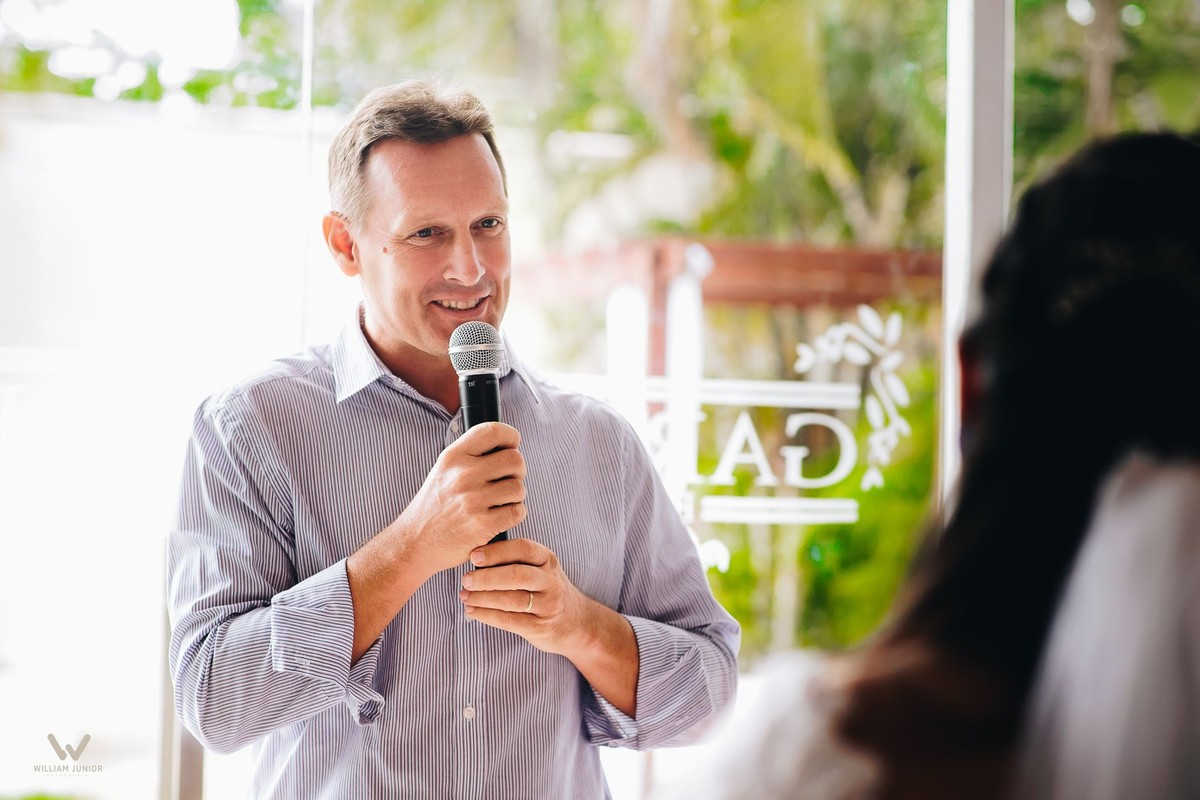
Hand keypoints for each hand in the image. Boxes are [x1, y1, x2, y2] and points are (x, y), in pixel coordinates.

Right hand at [394, 422, 525, 576]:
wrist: (415, 542)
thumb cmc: (435, 506)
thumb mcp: (444, 470)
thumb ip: (471, 455)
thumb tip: (508, 444)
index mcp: (453, 457)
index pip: (493, 431)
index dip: (510, 436)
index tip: (512, 446)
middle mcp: (462, 475)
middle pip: (515, 460)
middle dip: (517, 471)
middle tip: (507, 481)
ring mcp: (472, 500)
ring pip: (518, 487)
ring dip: (516, 496)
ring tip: (501, 501)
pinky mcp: (482, 525)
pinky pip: (517, 511)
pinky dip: (515, 514)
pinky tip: (501, 517)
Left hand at [458, 538, 591, 655]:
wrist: (575, 622)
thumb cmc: (546, 590)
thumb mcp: (540, 569)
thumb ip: (515, 561)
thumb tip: (476, 557)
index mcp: (548, 560)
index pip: (523, 548)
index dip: (497, 551)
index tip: (474, 556)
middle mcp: (551, 581)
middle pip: (516, 575)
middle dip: (487, 577)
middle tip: (466, 579)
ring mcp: (548, 605)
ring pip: (511, 599)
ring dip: (483, 598)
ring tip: (464, 596)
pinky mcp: (540, 627)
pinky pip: (509, 621)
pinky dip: (487, 616)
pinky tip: (472, 611)